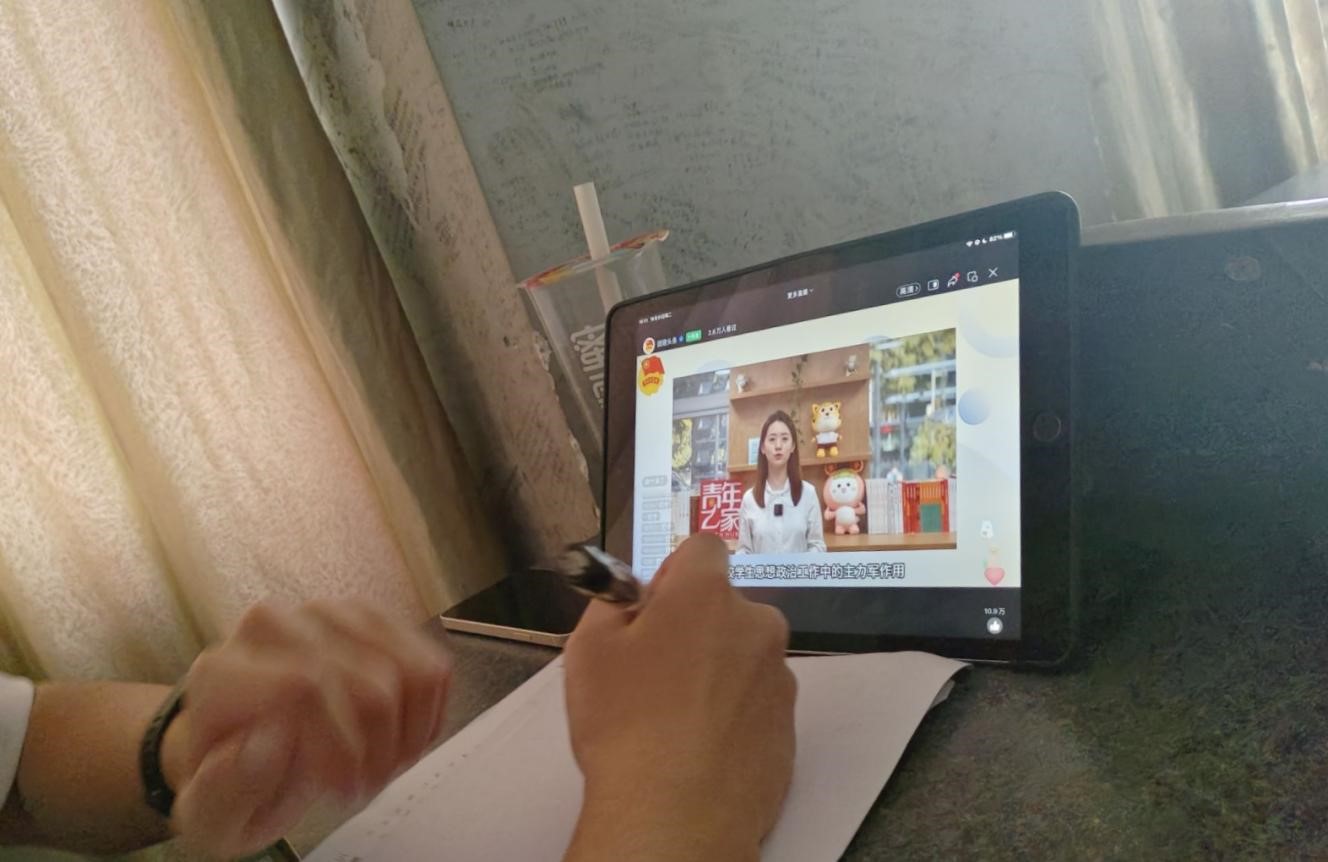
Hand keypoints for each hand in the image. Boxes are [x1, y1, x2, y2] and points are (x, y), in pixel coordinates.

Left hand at [162, 600, 451, 857]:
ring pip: (405, 667)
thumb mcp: (214, 813)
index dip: (342, 745)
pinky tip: (402, 742)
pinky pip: (427, 661)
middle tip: (369, 787)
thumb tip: (270, 742)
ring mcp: (324, 614)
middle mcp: (271, 626)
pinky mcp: (366, 617)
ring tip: (385, 767)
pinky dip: (428, 712)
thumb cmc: (232, 785)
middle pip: (367, 681)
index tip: (347, 791)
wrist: (247, 749)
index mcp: (222, 673)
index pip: (304, 688)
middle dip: (382, 748)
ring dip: (409, 732)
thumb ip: (226, 788)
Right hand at [563, 535, 795, 861]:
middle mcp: (756, 626)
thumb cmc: (626, 727)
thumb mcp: (589, 649)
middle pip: (725, 607)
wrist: (677, 818)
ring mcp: (779, 679)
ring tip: (676, 722)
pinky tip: (700, 748)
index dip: (673, 574)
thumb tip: (632, 594)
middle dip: (697, 627)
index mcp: (707, 596)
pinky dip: (734, 716)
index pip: (703, 549)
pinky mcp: (790, 728)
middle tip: (655, 672)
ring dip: (717, 673)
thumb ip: (612, 602)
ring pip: (743, 657)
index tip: (652, 609)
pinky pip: (757, 704)